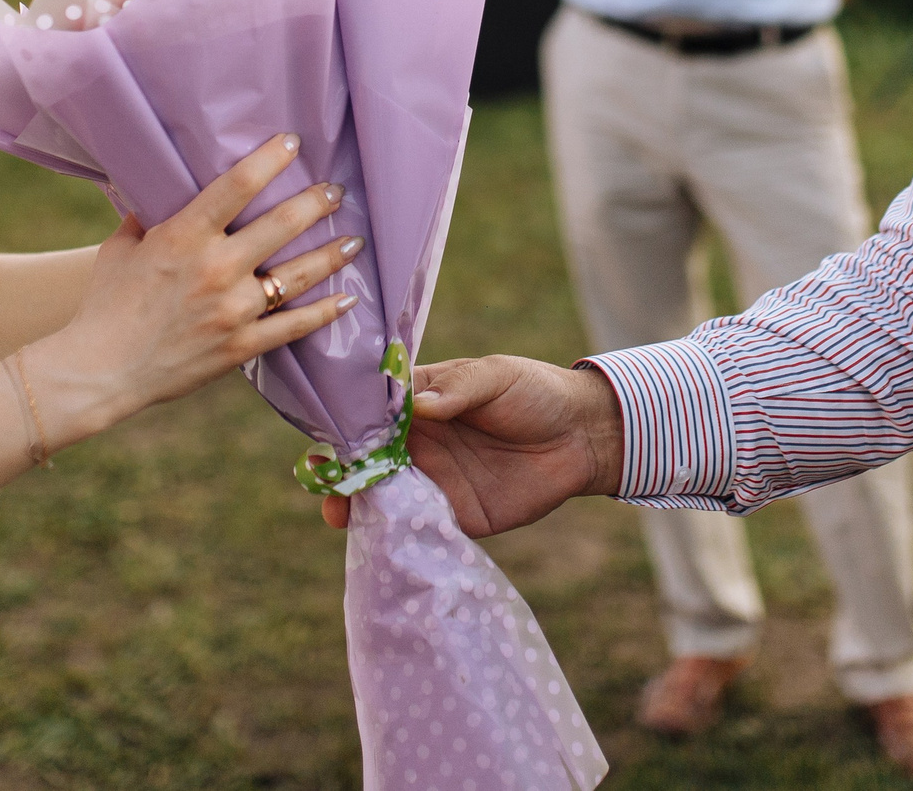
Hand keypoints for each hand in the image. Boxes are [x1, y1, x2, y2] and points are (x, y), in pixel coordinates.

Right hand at [27, 134, 356, 446]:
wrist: (99, 371)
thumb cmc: (105, 305)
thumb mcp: (120, 248)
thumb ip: (146, 215)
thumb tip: (162, 186)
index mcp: (184, 237)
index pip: (237, 186)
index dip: (270, 159)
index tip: (292, 142)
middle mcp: (216, 268)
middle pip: (282, 225)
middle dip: (315, 203)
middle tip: (336, 190)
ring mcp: (234, 309)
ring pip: (298, 274)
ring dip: (332, 253)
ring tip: (354, 239)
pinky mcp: (242, 346)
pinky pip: (295, 326)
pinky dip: (326, 312)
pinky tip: (349, 299)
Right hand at [318, 355, 622, 535]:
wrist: (584, 436)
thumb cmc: (535, 392)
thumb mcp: (495, 376)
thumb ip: (458, 390)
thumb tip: (420, 407)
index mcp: (422, 402)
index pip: (373, 413)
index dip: (348, 425)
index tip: (330, 438)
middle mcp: (421, 443)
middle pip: (368, 460)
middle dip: (344, 472)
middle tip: (328, 486)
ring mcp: (436, 481)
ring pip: (385, 496)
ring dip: (362, 506)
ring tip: (341, 515)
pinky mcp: (458, 515)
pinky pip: (421, 527)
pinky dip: (399, 533)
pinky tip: (382, 536)